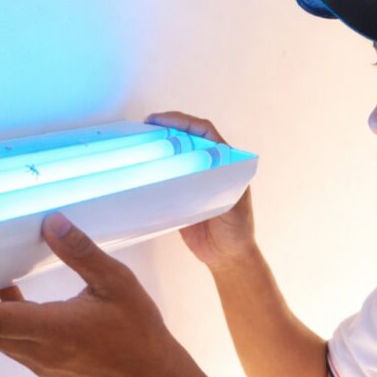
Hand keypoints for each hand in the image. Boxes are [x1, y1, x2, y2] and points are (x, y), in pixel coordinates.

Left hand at [0, 212, 189, 376]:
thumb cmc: (138, 330)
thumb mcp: (116, 282)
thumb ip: (82, 253)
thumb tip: (52, 224)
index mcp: (51, 329)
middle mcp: (38, 350)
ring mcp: (40, 362)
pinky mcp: (47, 366)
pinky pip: (11, 343)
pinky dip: (0, 321)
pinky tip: (8, 296)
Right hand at [145, 111, 256, 269]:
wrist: (226, 256)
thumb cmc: (237, 230)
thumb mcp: (234, 205)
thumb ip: (222, 186)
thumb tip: (202, 169)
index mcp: (226, 162)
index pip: (204, 132)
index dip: (184, 122)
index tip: (162, 121)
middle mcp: (208, 166)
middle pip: (186, 138)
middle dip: (167, 129)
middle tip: (145, 127)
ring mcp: (193, 180)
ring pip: (175, 155)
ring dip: (159, 146)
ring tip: (139, 141)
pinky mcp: (180, 195)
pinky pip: (166, 177)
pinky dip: (154, 170)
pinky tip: (141, 167)